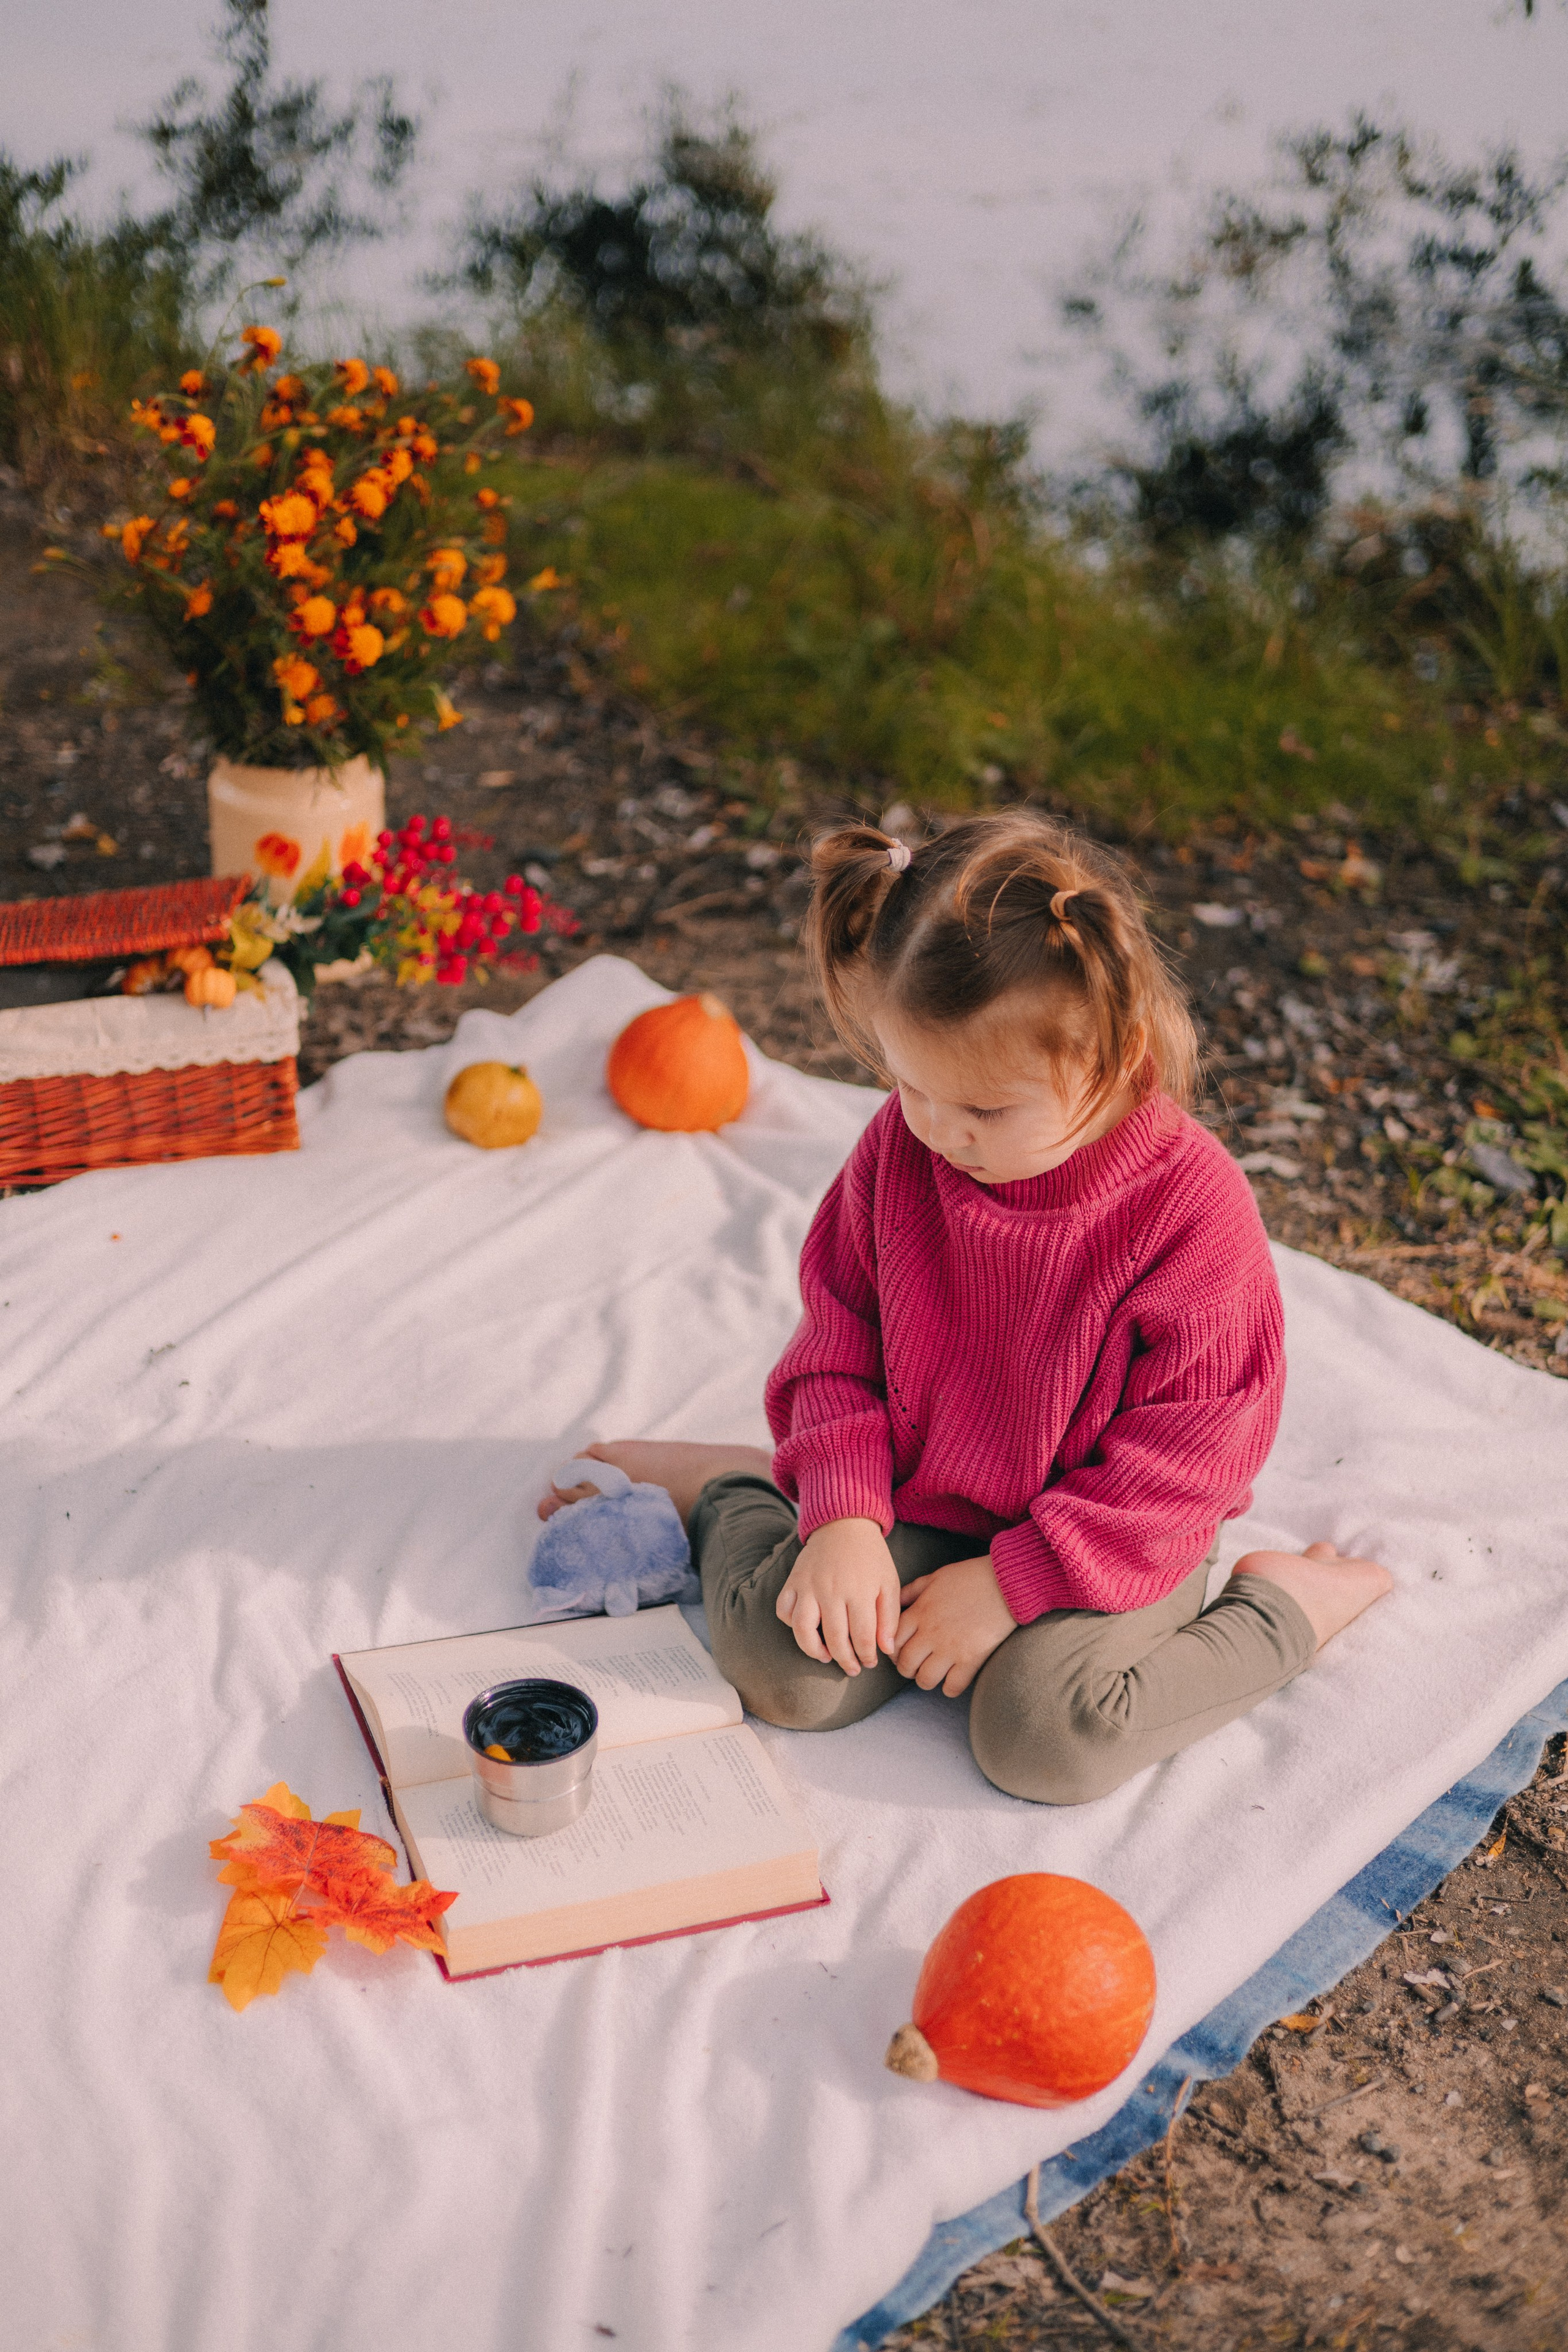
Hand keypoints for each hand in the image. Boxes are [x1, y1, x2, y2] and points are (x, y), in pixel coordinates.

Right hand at [776, 1518, 900, 1674]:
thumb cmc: (871, 1557)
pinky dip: (790, 1624)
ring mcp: (808, 1586)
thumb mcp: (889, 1583)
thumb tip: (886, 1650)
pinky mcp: (793, 1581)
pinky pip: (784, 1610)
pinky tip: (806, 1630)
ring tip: (827, 1656)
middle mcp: (831, 1590)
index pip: (863, 1637)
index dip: (868, 1656)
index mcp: (859, 1591)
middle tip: (853, 1668)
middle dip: (846, 1660)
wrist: (844, 1524)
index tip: (870, 1662)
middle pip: (835, 1638)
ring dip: (814, 1650)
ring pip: (803, 1629)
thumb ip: (890, 1617)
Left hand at [892, 1554, 1015, 1696]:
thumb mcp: (935, 1577)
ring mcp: (950, 1648)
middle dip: (906, 1669)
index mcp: (920, 1612)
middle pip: (905, 1664)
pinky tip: (953, 1679)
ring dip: (925, 1680)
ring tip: (932, 1673)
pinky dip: (949, 1688)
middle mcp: (931, 1633)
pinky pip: (952, 1687)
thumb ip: (912, 1591)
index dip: (892, 1650)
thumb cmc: (970, 1577)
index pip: (892, 1641)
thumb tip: (896, 1602)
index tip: (900, 1651)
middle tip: (915, 1665)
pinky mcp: (971, 1659)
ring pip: (925, 1679)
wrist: (1005, 1583)